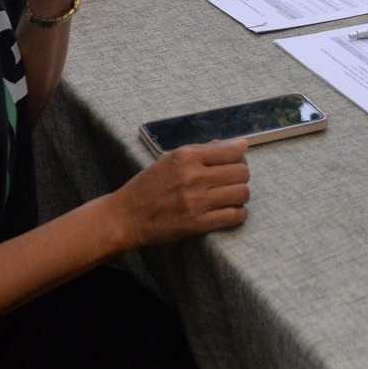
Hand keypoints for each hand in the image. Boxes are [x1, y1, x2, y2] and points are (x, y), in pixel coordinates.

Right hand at [108, 140, 251, 248]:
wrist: (125, 217)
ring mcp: (196, 201)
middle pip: (241, 172)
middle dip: (241, 176)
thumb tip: (237, 144)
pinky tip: (230, 211)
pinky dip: (238, 214)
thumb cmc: (147, 186)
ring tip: (231, 197)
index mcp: (186, 156)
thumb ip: (203, 151)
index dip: (240, 155)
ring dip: (240, 195)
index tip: (237, 161)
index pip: (233, 151)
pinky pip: (234, 216)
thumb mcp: (170, 159)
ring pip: (242, 193)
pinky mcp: (197, 224)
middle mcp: (193, 176)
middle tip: (232, 181)